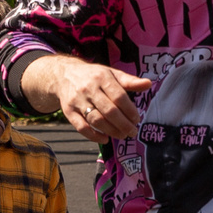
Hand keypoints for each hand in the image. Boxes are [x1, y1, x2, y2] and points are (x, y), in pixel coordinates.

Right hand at [30, 54, 153, 141]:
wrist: (64, 74)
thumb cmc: (94, 76)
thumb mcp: (111, 73)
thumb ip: (129, 81)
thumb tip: (148, 84)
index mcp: (102, 78)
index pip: (119, 96)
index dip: (130, 110)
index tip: (137, 119)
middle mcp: (89, 89)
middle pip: (109, 110)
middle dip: (123, 124)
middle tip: (132, 131)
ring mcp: (77, 101)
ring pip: (96, 120)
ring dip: (111, 131)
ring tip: (122, 135)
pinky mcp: (68, 111)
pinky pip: (81, 127)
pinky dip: (94, 136)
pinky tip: (105, 139)